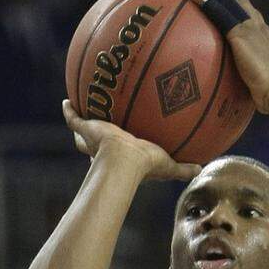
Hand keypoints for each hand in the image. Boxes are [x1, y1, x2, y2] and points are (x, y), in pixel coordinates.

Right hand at [62, 100, 200, 180]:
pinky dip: (69, 111)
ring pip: (81, 129)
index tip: (115, 142)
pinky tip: (66, 101)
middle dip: (91, 135)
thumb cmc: (144, 167)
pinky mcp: (85, 129)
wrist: (123, 162)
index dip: (113, 149)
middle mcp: (102, 148)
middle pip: (92, 142)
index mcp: (118, 156)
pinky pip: (73, 118)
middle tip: (95, 124)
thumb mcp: (167, 166)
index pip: (115, 153)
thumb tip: (202, 168)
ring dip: (80, 119)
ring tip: (79, 105)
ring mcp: (91, 138)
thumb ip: (182, 168)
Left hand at [188, 0, 268, 117]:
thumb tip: (229, 83)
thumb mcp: (254, 78)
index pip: (246, 9)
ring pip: (226, 0)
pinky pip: (219, 13)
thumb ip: (243, 72)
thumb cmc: (267, 93)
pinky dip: (206, 1)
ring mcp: (249, 26)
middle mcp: (257, 24)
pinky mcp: (240, 33)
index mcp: (261, 33)